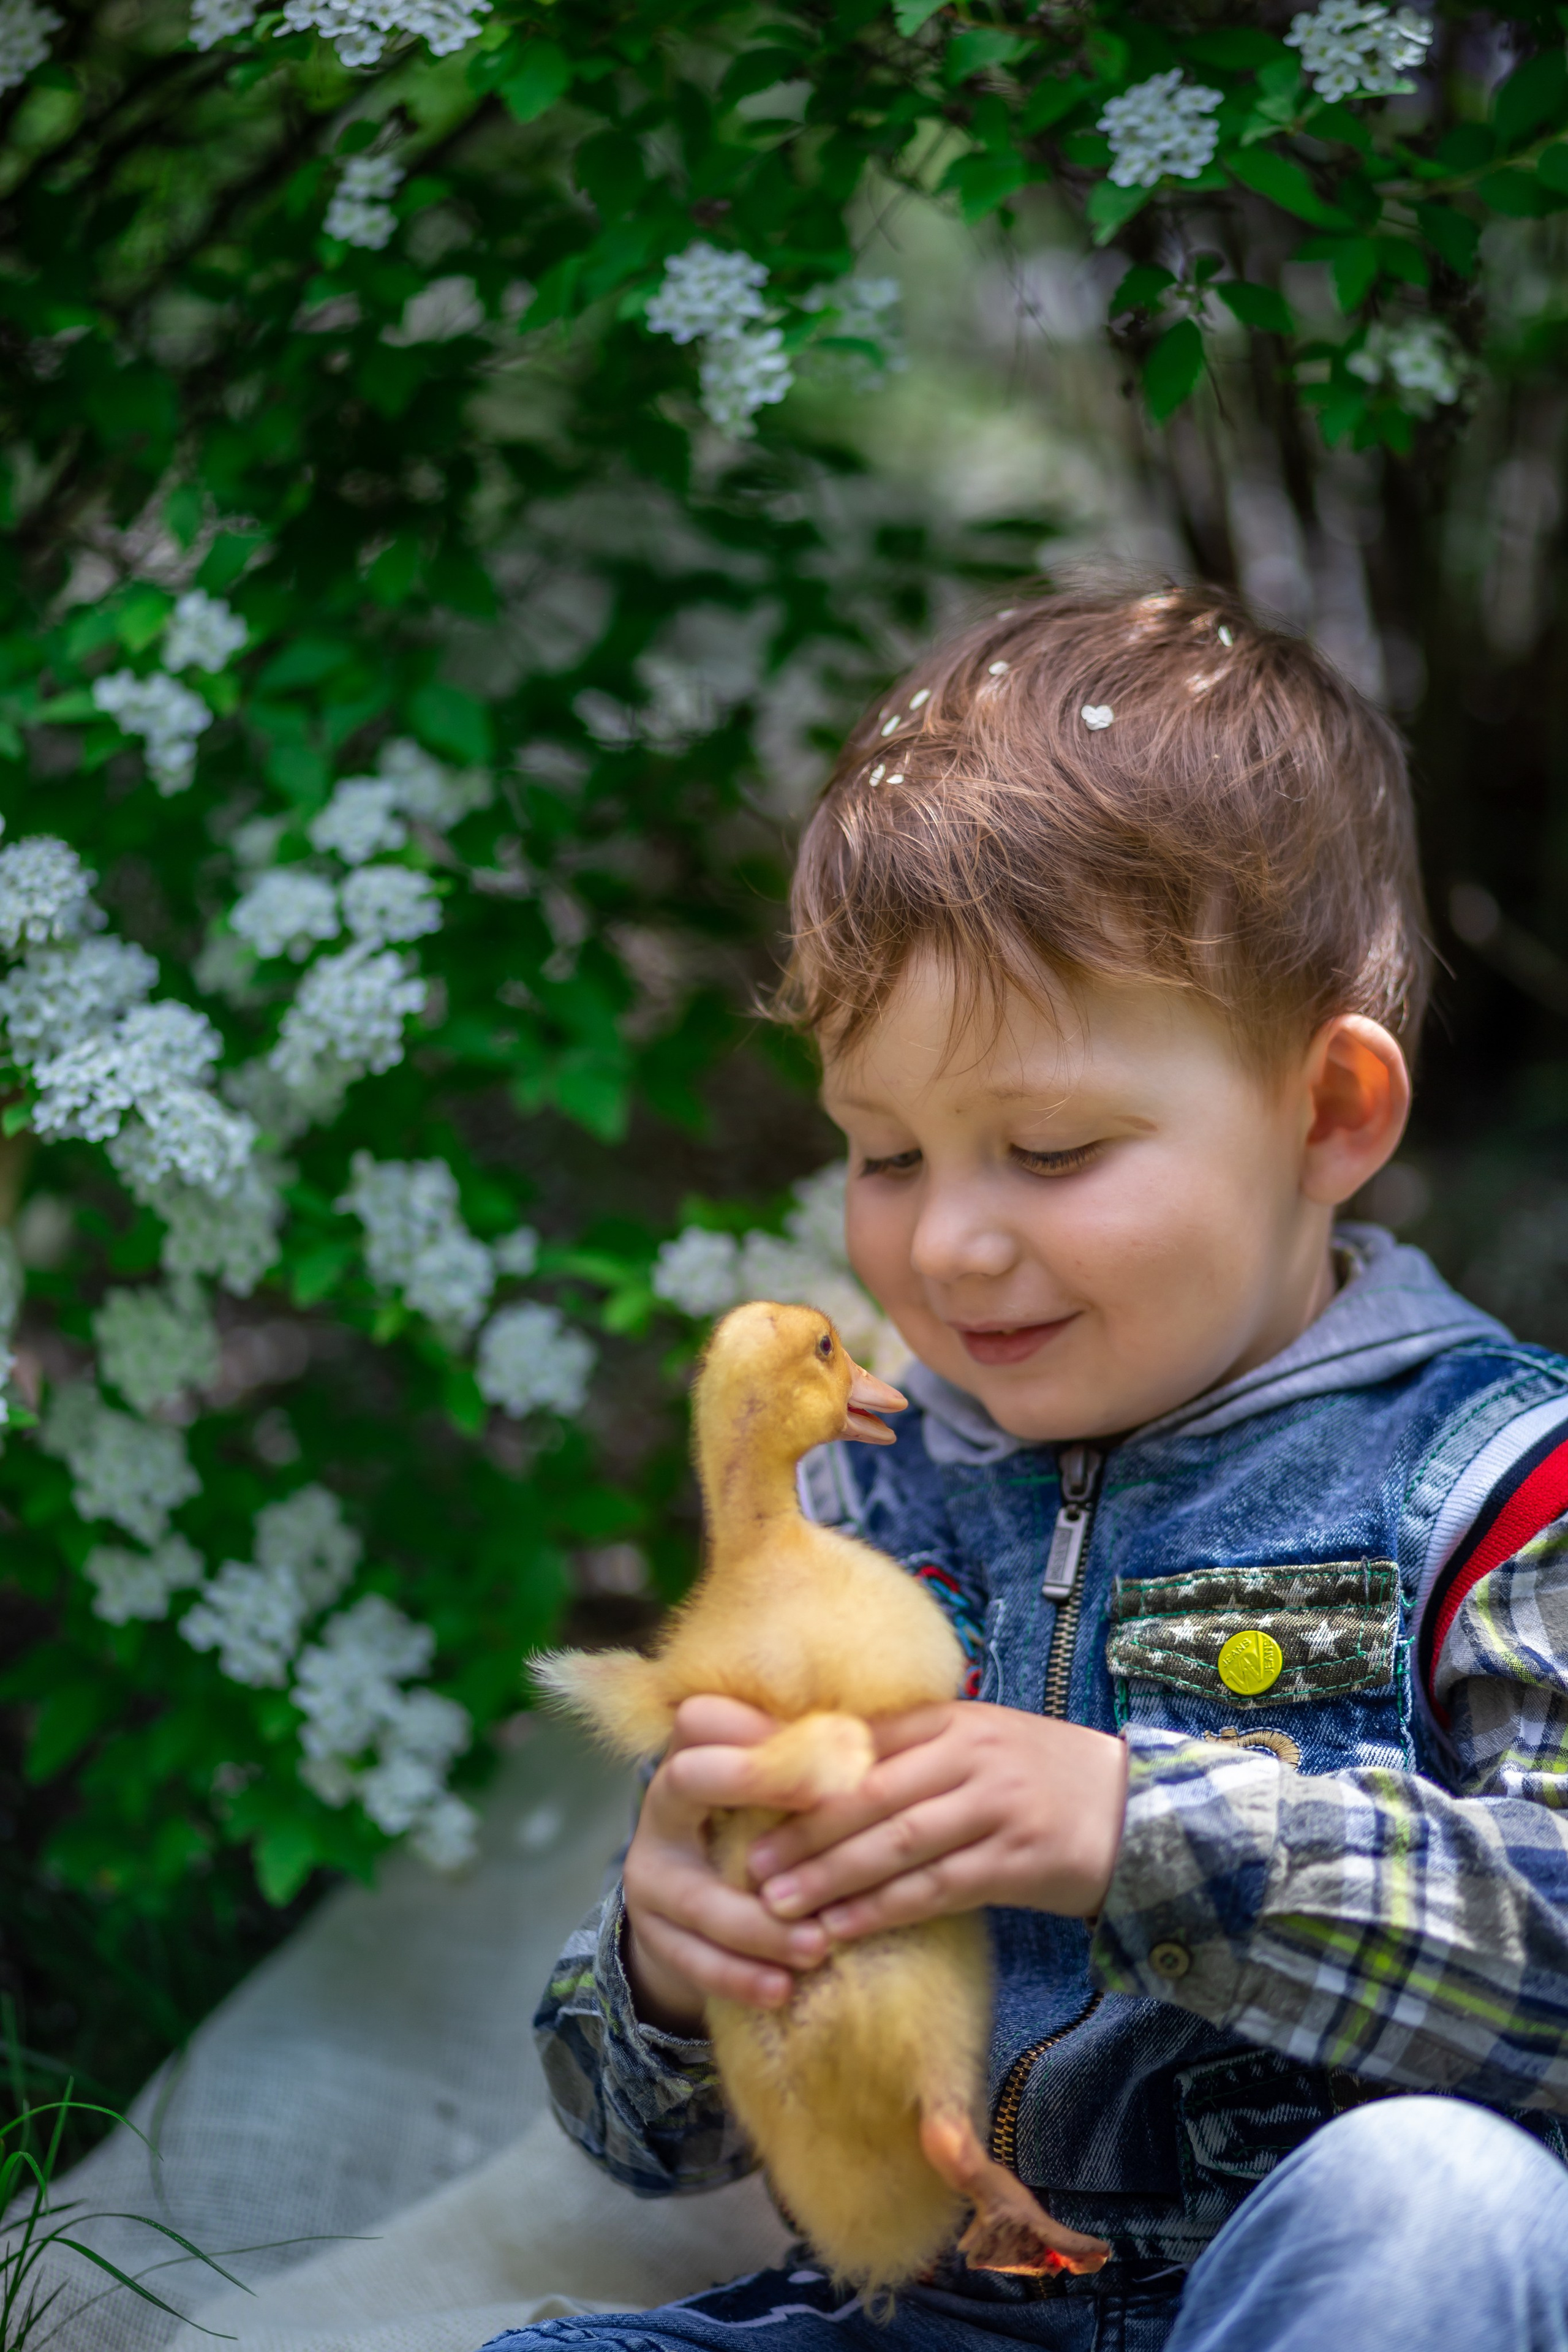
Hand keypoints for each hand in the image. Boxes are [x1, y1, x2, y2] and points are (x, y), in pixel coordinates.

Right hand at [621, 1695, 832, 2031]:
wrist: (697, 1888)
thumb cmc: (761, 1821)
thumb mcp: (774, 1786)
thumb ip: (811, 1763)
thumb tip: (890, 1733)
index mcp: (694, 1752)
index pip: (709, 1719)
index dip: (769, 1735)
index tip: (841, 1753)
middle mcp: (662, 1803)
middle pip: (690, 1781)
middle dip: (754, 1792)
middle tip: (825, 1825)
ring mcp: (651, 1871)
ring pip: (699, 1897)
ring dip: (760, 1926)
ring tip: (818, 1947)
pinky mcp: (653, 1933)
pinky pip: (691, 1959)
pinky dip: (738, 1976)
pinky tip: (781, 1990)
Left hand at [746, 1703, 1127, 1941]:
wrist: (1138, 1809)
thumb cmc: (1040, 1779)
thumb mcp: (979, 1745)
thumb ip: (913, 1754)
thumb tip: (823, 1776)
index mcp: (952, 1720)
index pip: (861, 1742)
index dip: (801, 1776)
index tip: (748, 1802)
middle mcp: (971, 1754)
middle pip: (869, 1795)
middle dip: (803, 1833)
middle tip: (750, 1865)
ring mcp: (996, 1806)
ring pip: (896, 1845)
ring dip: (831, 1878)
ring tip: (778, 1906)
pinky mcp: (1017, 1859)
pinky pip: (936, 1889)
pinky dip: (882, 1911)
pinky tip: (840, 1930)